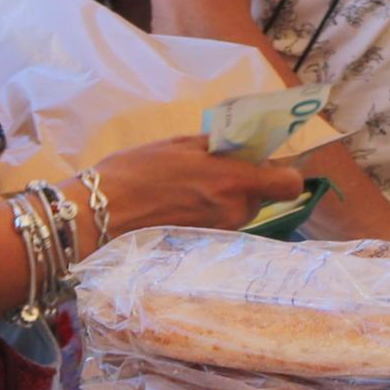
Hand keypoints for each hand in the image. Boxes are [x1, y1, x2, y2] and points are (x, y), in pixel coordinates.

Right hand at [90, 134, 309, 237]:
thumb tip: (239, 145)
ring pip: (240, 210)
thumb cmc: (137, 171)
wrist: (101, 214)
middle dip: (245, 181)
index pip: (289, 184)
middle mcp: (235, 211)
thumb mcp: (180, 144)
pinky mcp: (203, 244)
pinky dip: (210, 211)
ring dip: (227, 197)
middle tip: (215, 167)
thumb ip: (218, 146)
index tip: (261, 160)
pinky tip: (181, 202)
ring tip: (191, 185)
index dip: (281, 171)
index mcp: (234, 181)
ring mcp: (220, 232)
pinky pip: (221, 223)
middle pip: (261, 196)